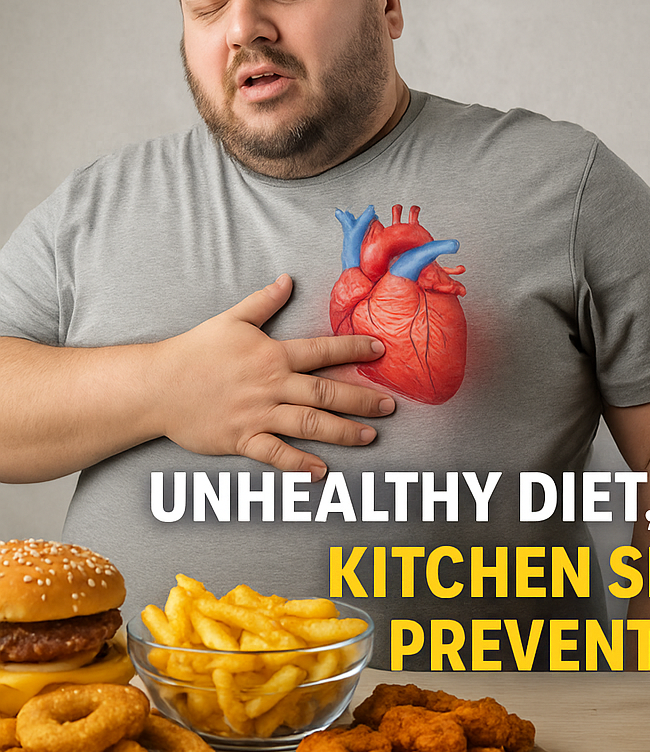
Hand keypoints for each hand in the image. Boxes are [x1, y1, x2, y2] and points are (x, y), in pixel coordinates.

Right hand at [147, 275, 395, 476]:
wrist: (156, 385)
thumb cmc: (194, 351)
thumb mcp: (231, 320)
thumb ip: (264, 302)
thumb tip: (288, 279)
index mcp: (272, 355)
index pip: (323, 350)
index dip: (354, 349)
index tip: (381, 351)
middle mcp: (271, 385)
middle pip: (327, 391)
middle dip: (362, 399)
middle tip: (391, 406)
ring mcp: (258, 414)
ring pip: (309, 423)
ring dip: (343, 432)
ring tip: (370, 436)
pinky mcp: (242, 438)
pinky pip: (275, 454)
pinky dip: (299, 464)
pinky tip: (321, 472)